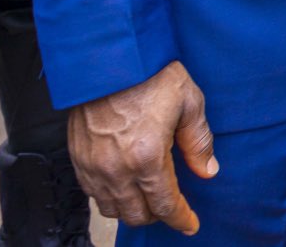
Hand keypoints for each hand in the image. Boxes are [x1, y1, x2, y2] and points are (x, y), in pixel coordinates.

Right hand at [69, 62, 215, 233]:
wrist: (108, 59)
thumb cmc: (150, 75)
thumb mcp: (189, 103)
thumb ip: (198, 142)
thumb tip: (208, 171)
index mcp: (147, 158)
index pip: (165, 204)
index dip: (180, 219)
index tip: (190, 225)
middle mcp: (116, 169)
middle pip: (136, 214)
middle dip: (157, 216)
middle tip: (171, 206)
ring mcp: (93, 166)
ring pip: (111, 209)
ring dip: (132, 209)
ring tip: (148, 198)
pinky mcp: (77, 159)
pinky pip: (91, 193)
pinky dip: (109, 197)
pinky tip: (123, 186)